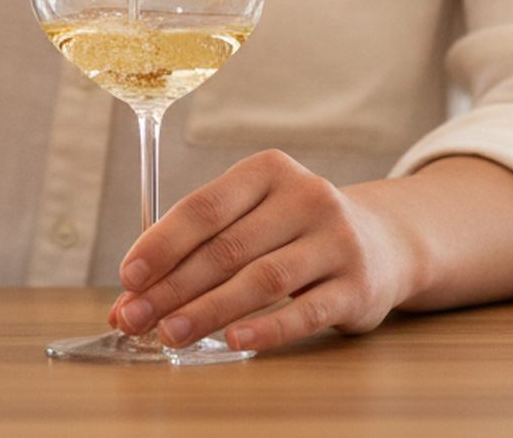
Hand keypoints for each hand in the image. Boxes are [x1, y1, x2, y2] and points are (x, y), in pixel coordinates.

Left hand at [109, 149, 415, 354]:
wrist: (384, 242)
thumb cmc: (294, 230)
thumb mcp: (255, 217)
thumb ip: (199, 248)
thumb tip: (132, 294)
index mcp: (267, 170)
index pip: (204, 207)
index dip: (162, 243)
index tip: (128, 277)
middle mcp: (304, 197)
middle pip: (226, 248)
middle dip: (174, 287)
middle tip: (137, 317)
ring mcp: (335, 240)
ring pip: (261, 279)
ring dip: (209, 311)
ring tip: (171, 334)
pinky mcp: (358, 286)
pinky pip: (305, 312)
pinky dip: (266, 328)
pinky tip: (233, 342)